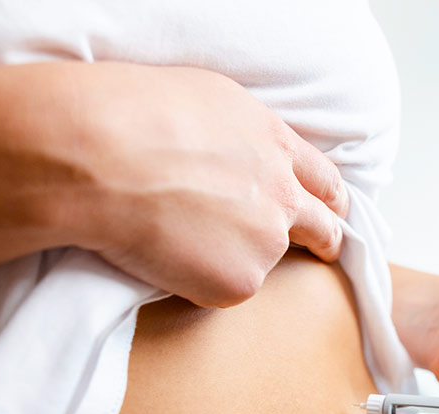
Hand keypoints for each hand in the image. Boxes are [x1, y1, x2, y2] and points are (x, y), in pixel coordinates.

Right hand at [46, 63, 348, 306]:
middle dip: (327, 240)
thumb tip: (237, 152)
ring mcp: (266, 242)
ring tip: (180, 238)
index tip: (335, 210)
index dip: (329, 197)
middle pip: (324, 226)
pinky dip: (199, 280)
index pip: (322, 178)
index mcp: (274, 144)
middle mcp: (283, 195)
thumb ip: (240, 135)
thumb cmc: (135, 115)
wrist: (103, 156)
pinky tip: (164, 254)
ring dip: (237, 257)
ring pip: (263, 260)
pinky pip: (222, 288)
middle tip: (324, 250)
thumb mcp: (209, 100)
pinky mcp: (240, 282)